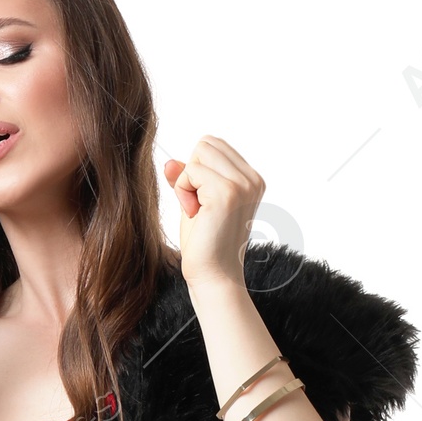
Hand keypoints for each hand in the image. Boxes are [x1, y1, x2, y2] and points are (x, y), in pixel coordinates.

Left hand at [163, 137, 264, 296]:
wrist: (213, 277)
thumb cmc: (204, 245)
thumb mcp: (194, 203)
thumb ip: (187, 179)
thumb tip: (169, 162)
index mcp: (251, 180)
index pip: (214, 146)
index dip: (198, 170)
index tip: (201, 202)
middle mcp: (252, 179)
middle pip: (207, 144)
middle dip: (192, 171)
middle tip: (197, 206)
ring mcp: (242, 185)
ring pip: (199, 153)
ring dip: (187, 182)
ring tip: (197, 211)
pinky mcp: (227, 193)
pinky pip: (191, 170)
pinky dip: (183, 191)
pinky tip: (194, 215)